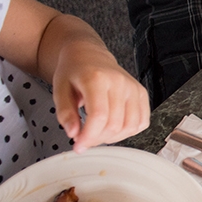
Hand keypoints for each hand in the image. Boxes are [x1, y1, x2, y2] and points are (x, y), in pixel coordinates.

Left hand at [50, 29, 150, 152]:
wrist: (89, 55)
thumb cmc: (74, 72)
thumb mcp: (59, 89)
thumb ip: (65, 113)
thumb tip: (73, 134)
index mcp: (97, 78)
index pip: (99, 116)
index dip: (89, 136)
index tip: (78, 146)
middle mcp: (120, 82)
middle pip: (115, 125)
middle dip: (97, 139)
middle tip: (85, 138)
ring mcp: (134, 88)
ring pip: (130, 127)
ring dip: (113, 137)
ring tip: (98, 132)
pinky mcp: (142, 94)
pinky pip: (141, 122)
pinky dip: (128, 131)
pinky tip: (113, 127)